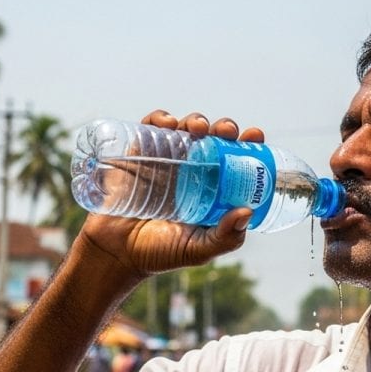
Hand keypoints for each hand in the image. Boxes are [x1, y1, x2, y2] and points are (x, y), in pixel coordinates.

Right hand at [78, 110, 266, 278]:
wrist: (116, 253)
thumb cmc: (159, 252)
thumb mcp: (198, 250)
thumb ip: (225, 237)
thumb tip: (246, 211)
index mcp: (213, 190)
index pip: (236, 162)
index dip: (248, 145)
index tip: (255, 134)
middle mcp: (193, 171)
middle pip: (214, 139)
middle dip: (224, 128)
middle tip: (226, 131)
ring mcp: (166, 161)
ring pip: (186, 129)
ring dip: (196, 120)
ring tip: (197, 129)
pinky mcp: (139, 155)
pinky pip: (151, 128)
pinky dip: (160, 118)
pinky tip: (168, 124)